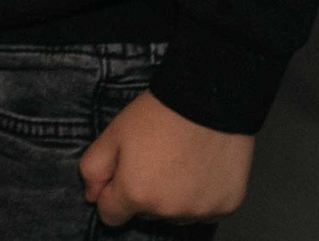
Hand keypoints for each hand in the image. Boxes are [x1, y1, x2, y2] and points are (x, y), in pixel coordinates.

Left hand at [80, 91, 252, 227]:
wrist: (209, 101)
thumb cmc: (159, 115)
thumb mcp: (113, 134)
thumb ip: (94, 169)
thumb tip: (92, 197)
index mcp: (136, 194)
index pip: (111, 216)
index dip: (112, 195)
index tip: (123, 176)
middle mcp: (168, 211)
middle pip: (145, 214)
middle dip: (144, 194)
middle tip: (154, 161)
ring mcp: (200, 212)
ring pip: (176, 215)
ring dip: (174, 198)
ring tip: (180, 163)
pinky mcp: (226, 207)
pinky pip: (205, 211)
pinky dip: (201, 196)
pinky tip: (202, 169)